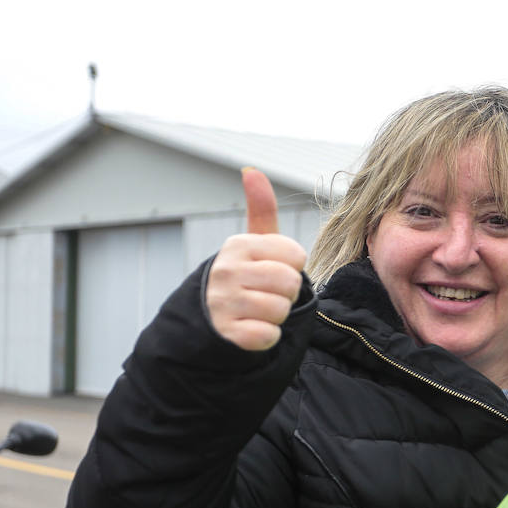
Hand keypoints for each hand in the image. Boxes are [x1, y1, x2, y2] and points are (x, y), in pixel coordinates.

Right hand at [205, 168, 307, 350]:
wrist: (211, 320)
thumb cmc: (245, 277)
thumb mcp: (253, 243)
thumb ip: (260, 209)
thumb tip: (251, 170)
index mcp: (238, 245)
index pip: (296, 255)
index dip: (292, 267)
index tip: (273, 271)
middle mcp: (226, 270)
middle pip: (291, 282)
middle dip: (287, 293)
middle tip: (267, 294)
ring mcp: (223, 302)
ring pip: (281, 310)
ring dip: (277, 316)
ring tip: (258, 311)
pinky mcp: (227, 333)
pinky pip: (269, 336)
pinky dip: (267, 337)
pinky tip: (251, 329)